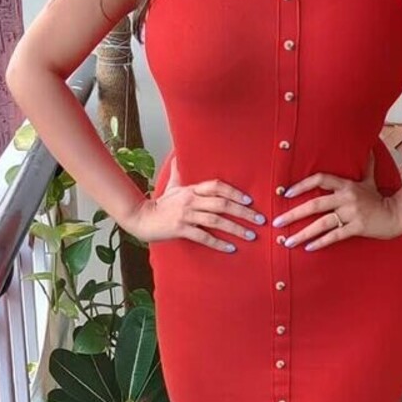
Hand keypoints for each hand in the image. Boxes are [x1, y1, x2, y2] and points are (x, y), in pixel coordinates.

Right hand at [125, 158, 265, 252]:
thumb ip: (179, 171)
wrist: (141, 218)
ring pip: (216, 221)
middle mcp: (191, 200)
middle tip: (260, 220)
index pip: (218, 186)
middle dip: (244, 212)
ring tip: (251, 236)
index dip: (234, 192)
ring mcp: (186, 215)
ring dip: (236, 229)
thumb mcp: (173, 185)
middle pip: (222, 204)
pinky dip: (218, 243)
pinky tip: (231, 248)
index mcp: (192, 189)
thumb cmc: (161, 203)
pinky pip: (203, 237)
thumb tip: (178, 153)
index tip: (250, 200)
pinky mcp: (180, 229)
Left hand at [271, 151, 401, 250]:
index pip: (320, 179)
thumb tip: (370, 148)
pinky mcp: (357, 228)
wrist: (396, 214)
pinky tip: (308, 248)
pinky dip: (320, 242)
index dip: (302, 185)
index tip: (286, 193)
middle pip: (314, 204)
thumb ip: (367, 165)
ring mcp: (351, 213)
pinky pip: (335, 236)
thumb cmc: (379, 198)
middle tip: (277, 222)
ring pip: (322, 224)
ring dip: (303, 234)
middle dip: (293, 214)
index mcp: (346, 185)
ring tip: (288, 241)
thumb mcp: (370, 180)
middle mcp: (346, 198)